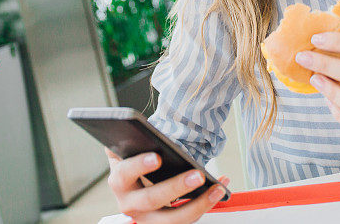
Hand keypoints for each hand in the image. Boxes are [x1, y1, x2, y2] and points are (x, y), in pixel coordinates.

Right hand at [105, 148, 228, 222]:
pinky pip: (188, 217)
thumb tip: (131, 124)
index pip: (126, 173)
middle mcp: (130, 204)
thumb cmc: (136, 162)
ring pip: (173, 219)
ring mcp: (148, 218)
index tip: (157, 157)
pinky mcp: (165, 223)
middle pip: (152, 200)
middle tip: (198, 175)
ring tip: (217, 187)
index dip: (140, 166)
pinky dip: (206, 203)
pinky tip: (220, 187)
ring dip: (198, 204)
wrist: (136, 185)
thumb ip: (127, 138)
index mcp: (119, 181)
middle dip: (176, 188)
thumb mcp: (128, 151)